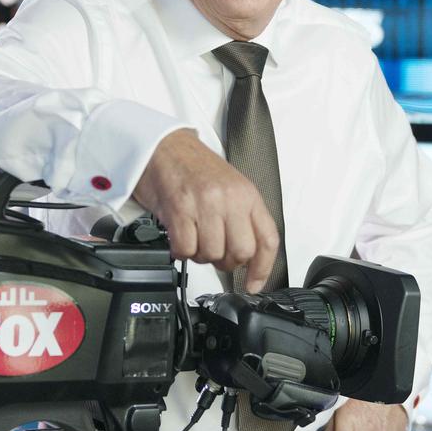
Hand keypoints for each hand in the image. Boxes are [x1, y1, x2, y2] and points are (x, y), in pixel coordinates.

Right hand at [132, 130, 278, 292]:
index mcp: (247, 195)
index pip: (267, 240)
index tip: (253, 283)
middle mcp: (230, 199)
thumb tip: (246, 256)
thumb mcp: (230, 188)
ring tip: (193, 238)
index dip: (263, 268)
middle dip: (225, 262)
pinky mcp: (179, 208)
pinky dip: (181, 251)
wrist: (163, 146)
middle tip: (214, 252)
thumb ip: (242, 218)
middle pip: (240, 252)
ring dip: (200, 255)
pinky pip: (186, 248)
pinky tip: (178, 238)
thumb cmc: (194, 168)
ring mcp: (204, 203)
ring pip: (211, 254)